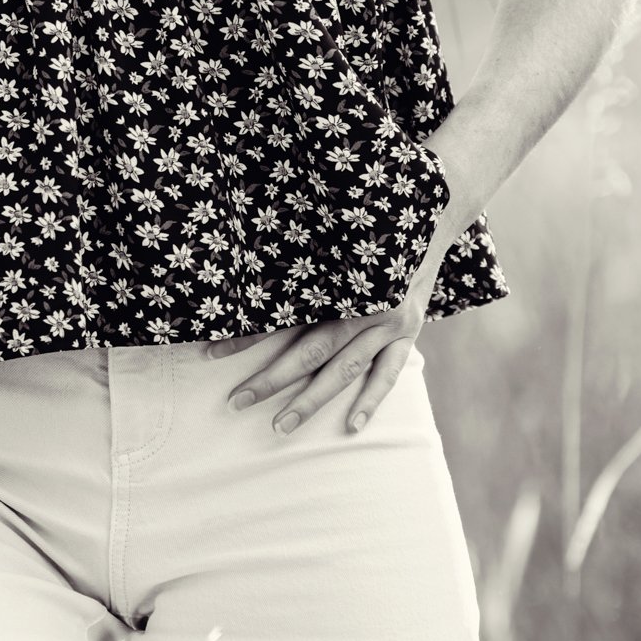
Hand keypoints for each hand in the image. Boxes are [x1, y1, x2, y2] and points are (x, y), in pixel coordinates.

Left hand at [204, 206, 455, 436]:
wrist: (430, 215)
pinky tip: (351, 426)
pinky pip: (388, 373)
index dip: (246, 335)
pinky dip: (371, 400)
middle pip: (309, 349)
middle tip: (236, 402)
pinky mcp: (409, 333)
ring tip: (281, 424)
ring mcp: (388, 322)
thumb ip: (302, 263)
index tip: (210, 353)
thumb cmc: (369, 229)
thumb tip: (248, 279)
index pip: (282, 314)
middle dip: (272, 379)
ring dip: (312, 399)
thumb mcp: (334, 239)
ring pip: (344, 368)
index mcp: (335, 279)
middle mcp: (361, 303)